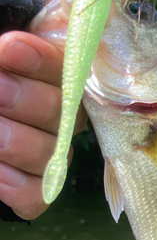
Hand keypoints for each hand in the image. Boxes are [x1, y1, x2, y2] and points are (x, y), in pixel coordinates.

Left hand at [0, 30, 86, 219]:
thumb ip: (7, 42)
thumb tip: (11, 48)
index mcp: (49, 78)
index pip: (66, 69)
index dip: (43, 62)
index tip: (9, 49)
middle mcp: (57, 117)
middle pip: (64, 114)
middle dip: (27, 100)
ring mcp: (46, 155)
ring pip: (52, 157)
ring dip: (18, 142)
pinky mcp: (30, 190)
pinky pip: (38, 197)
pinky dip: (18, 187)